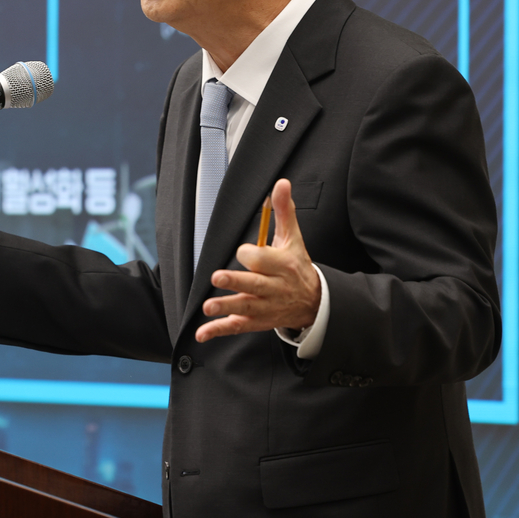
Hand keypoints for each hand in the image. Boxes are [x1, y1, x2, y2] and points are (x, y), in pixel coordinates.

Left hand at [195, 178, 320, 342]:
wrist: (315, 302)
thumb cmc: (297, 265)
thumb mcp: (293, 238)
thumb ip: (284, 211)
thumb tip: (281, 183)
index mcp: (284, 265)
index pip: (263, 259)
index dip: (250, 254)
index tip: (243, 252)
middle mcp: (275, 288)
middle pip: (255, 285)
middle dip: (237, 282)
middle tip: (217, 278)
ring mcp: (266, 307)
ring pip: (245, 308)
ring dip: (226, 308)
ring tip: (208, 307)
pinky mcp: (257, 321)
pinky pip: (238, 327)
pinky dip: (220, 330)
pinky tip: (203, 333)